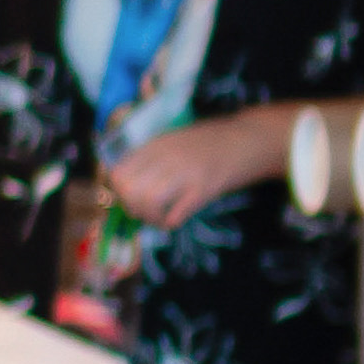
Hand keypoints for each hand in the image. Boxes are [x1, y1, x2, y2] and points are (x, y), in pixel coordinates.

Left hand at [103, 105, 290, 230]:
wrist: (246, 140)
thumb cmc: (208, 143)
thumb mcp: (173, 141)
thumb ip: (150, 158)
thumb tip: (124, 186)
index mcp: (155, 144)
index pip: (118, 172)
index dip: (117, 190)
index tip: (128, 196)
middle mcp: (166, 157)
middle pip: (128, 190)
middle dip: (130, 207)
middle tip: (142, 211)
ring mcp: (185, 172)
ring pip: (147, 203)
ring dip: (149, 218)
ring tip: (158, 218)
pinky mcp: (204, 189)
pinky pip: (174, 215)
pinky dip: (169, 223)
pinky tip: (174, 220)